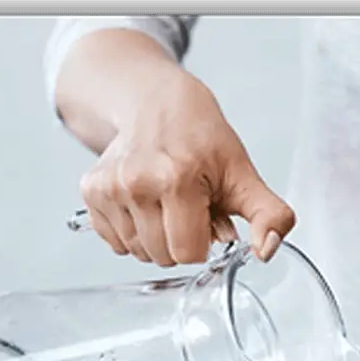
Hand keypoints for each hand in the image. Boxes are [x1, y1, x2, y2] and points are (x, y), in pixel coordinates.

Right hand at [79, 73, 295, 266]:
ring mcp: (110, 187)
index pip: (188, 254)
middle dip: (179, 240)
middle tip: (186, 205)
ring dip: (155, 237)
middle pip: (162, 257)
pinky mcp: (91, 190)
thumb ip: (267, 215)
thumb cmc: (201, 139)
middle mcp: (137, 182)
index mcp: (177, 179)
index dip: (202, 240)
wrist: (156, 103)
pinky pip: (114, 242)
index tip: (205, 212)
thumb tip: (266, 250)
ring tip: (164, 202)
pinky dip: (131, 231)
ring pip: (137, 252)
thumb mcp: (243, 174)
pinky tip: (142, 203)